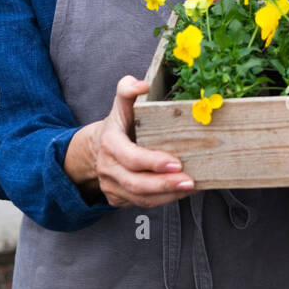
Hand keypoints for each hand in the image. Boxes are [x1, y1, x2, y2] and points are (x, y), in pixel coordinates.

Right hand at [65, 75, 193, 207]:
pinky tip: (183, 192)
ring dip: (168, 196)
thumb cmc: (118, 124)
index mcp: (110, 144)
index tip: (177, 163)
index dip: (153, 162)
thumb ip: (128, 89)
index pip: (131, 157)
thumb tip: (143, 84)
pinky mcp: (118, 199)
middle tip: (190, 181)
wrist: (97, 149)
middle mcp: (108, 169)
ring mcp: (111, 187)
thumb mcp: (121, 105)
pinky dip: (165, 200)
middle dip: (165, 185)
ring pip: (141, 199)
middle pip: (136, 184)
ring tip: (192, 187)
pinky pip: (143, 204)